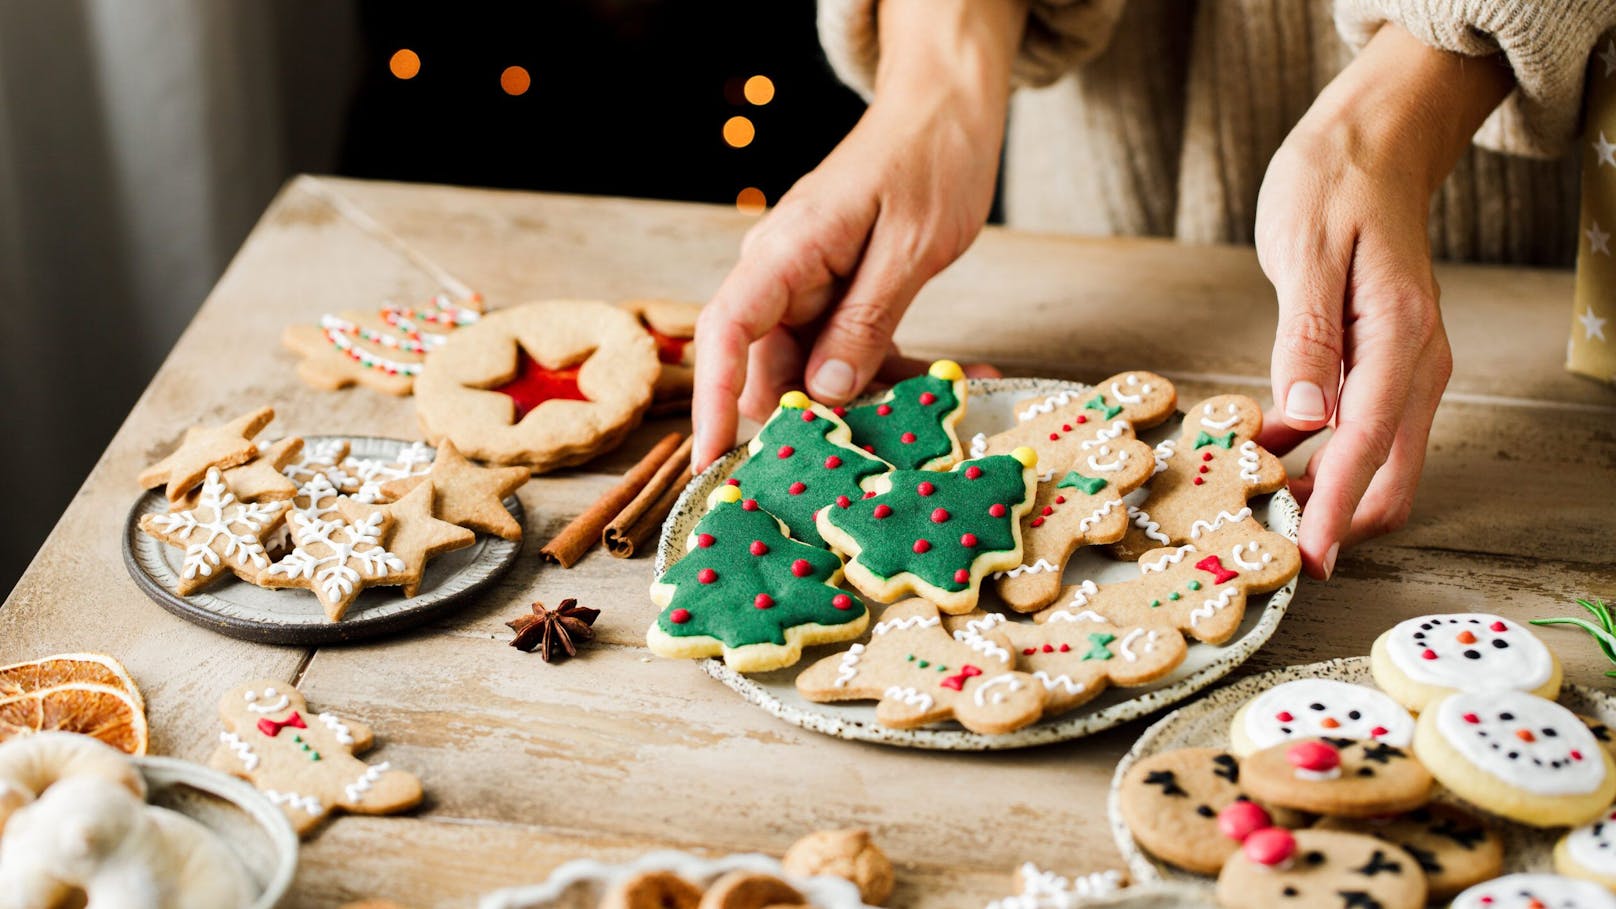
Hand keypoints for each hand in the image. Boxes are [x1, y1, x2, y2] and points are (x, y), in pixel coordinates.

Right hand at [691, 0, 1026, 469]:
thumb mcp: (909, 246)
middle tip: (870, 464)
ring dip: (874, 399)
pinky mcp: (843, 295)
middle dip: (814, 420)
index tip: (711, 459)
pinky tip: (956, 382)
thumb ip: (865, 319)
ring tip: (939, 417)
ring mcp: (813, 286)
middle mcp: (786, 272)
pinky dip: (897, 372)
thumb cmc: (931, 158)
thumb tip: (826, 390)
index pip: (725, 331)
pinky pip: (855, 350)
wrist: (948, 108)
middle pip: (772, 366)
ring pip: (819, 369)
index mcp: (787, 251)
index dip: (713, 400)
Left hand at [1255, 24, 1510, 577]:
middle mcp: (1415, 362)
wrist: (1372, 142)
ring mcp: (1403, 367)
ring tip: (1254, 505)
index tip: (1306, 560)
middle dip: (1336, 519)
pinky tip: (1264, 453)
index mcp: (1400, 337)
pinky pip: (1357, 431)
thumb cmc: (1334, 184)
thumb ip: (1306, 338)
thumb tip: (1308, 419)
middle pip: (1388, 475)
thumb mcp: (1306, 253)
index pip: (1368, 446)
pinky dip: (1318, 456)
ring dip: (1324, 492)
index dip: (1335, 511)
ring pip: (1374, 460)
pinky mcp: (1380, 364)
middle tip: (1268, 545)